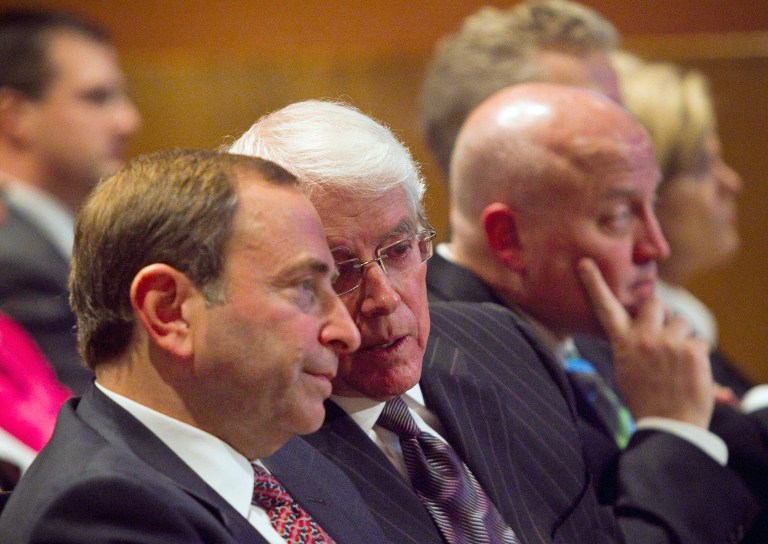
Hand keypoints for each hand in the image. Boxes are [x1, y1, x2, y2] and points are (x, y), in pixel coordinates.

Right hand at [576, 258, 713, 427]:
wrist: (668, 426)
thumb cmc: (646, 399)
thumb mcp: (626, 369)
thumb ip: (632, 344)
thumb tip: (643, 330)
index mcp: (623, 343)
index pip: (605, 307)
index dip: (594, 284)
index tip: (585, 264)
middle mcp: (644, 338)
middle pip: (655, 303)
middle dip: (662, 313)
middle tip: (664, 333)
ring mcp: (669, 342)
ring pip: (682, 322)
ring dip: (682, 337)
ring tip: (677, 364)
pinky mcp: (692, 350)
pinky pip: (699, 341)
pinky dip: (697, 357)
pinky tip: (689, 375)